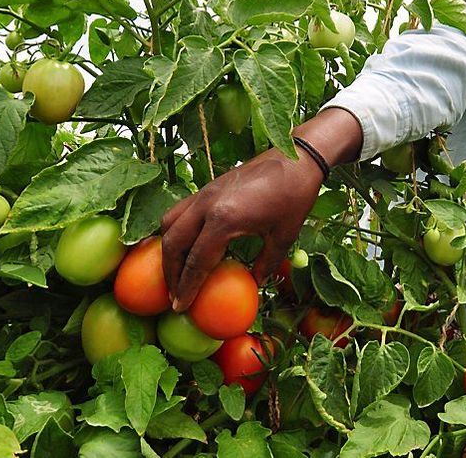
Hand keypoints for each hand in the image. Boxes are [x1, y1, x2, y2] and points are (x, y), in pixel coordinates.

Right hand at [161, 147, 322, 310]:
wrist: (296, 158)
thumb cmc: (294, 197)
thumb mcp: (284, 237)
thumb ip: (266, 263)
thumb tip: (255, 283)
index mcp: (224, 220)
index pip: (197, 261)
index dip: (187, 287)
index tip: (180, 307)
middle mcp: (206, 205)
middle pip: (173, 244)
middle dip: (170, 273)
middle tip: (175, 296)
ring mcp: (204, 193)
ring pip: (169, 224)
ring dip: (168, 250)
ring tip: (176, 272)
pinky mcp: (207, 187)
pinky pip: (180, 211)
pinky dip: (175, 230)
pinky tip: (187, 245)